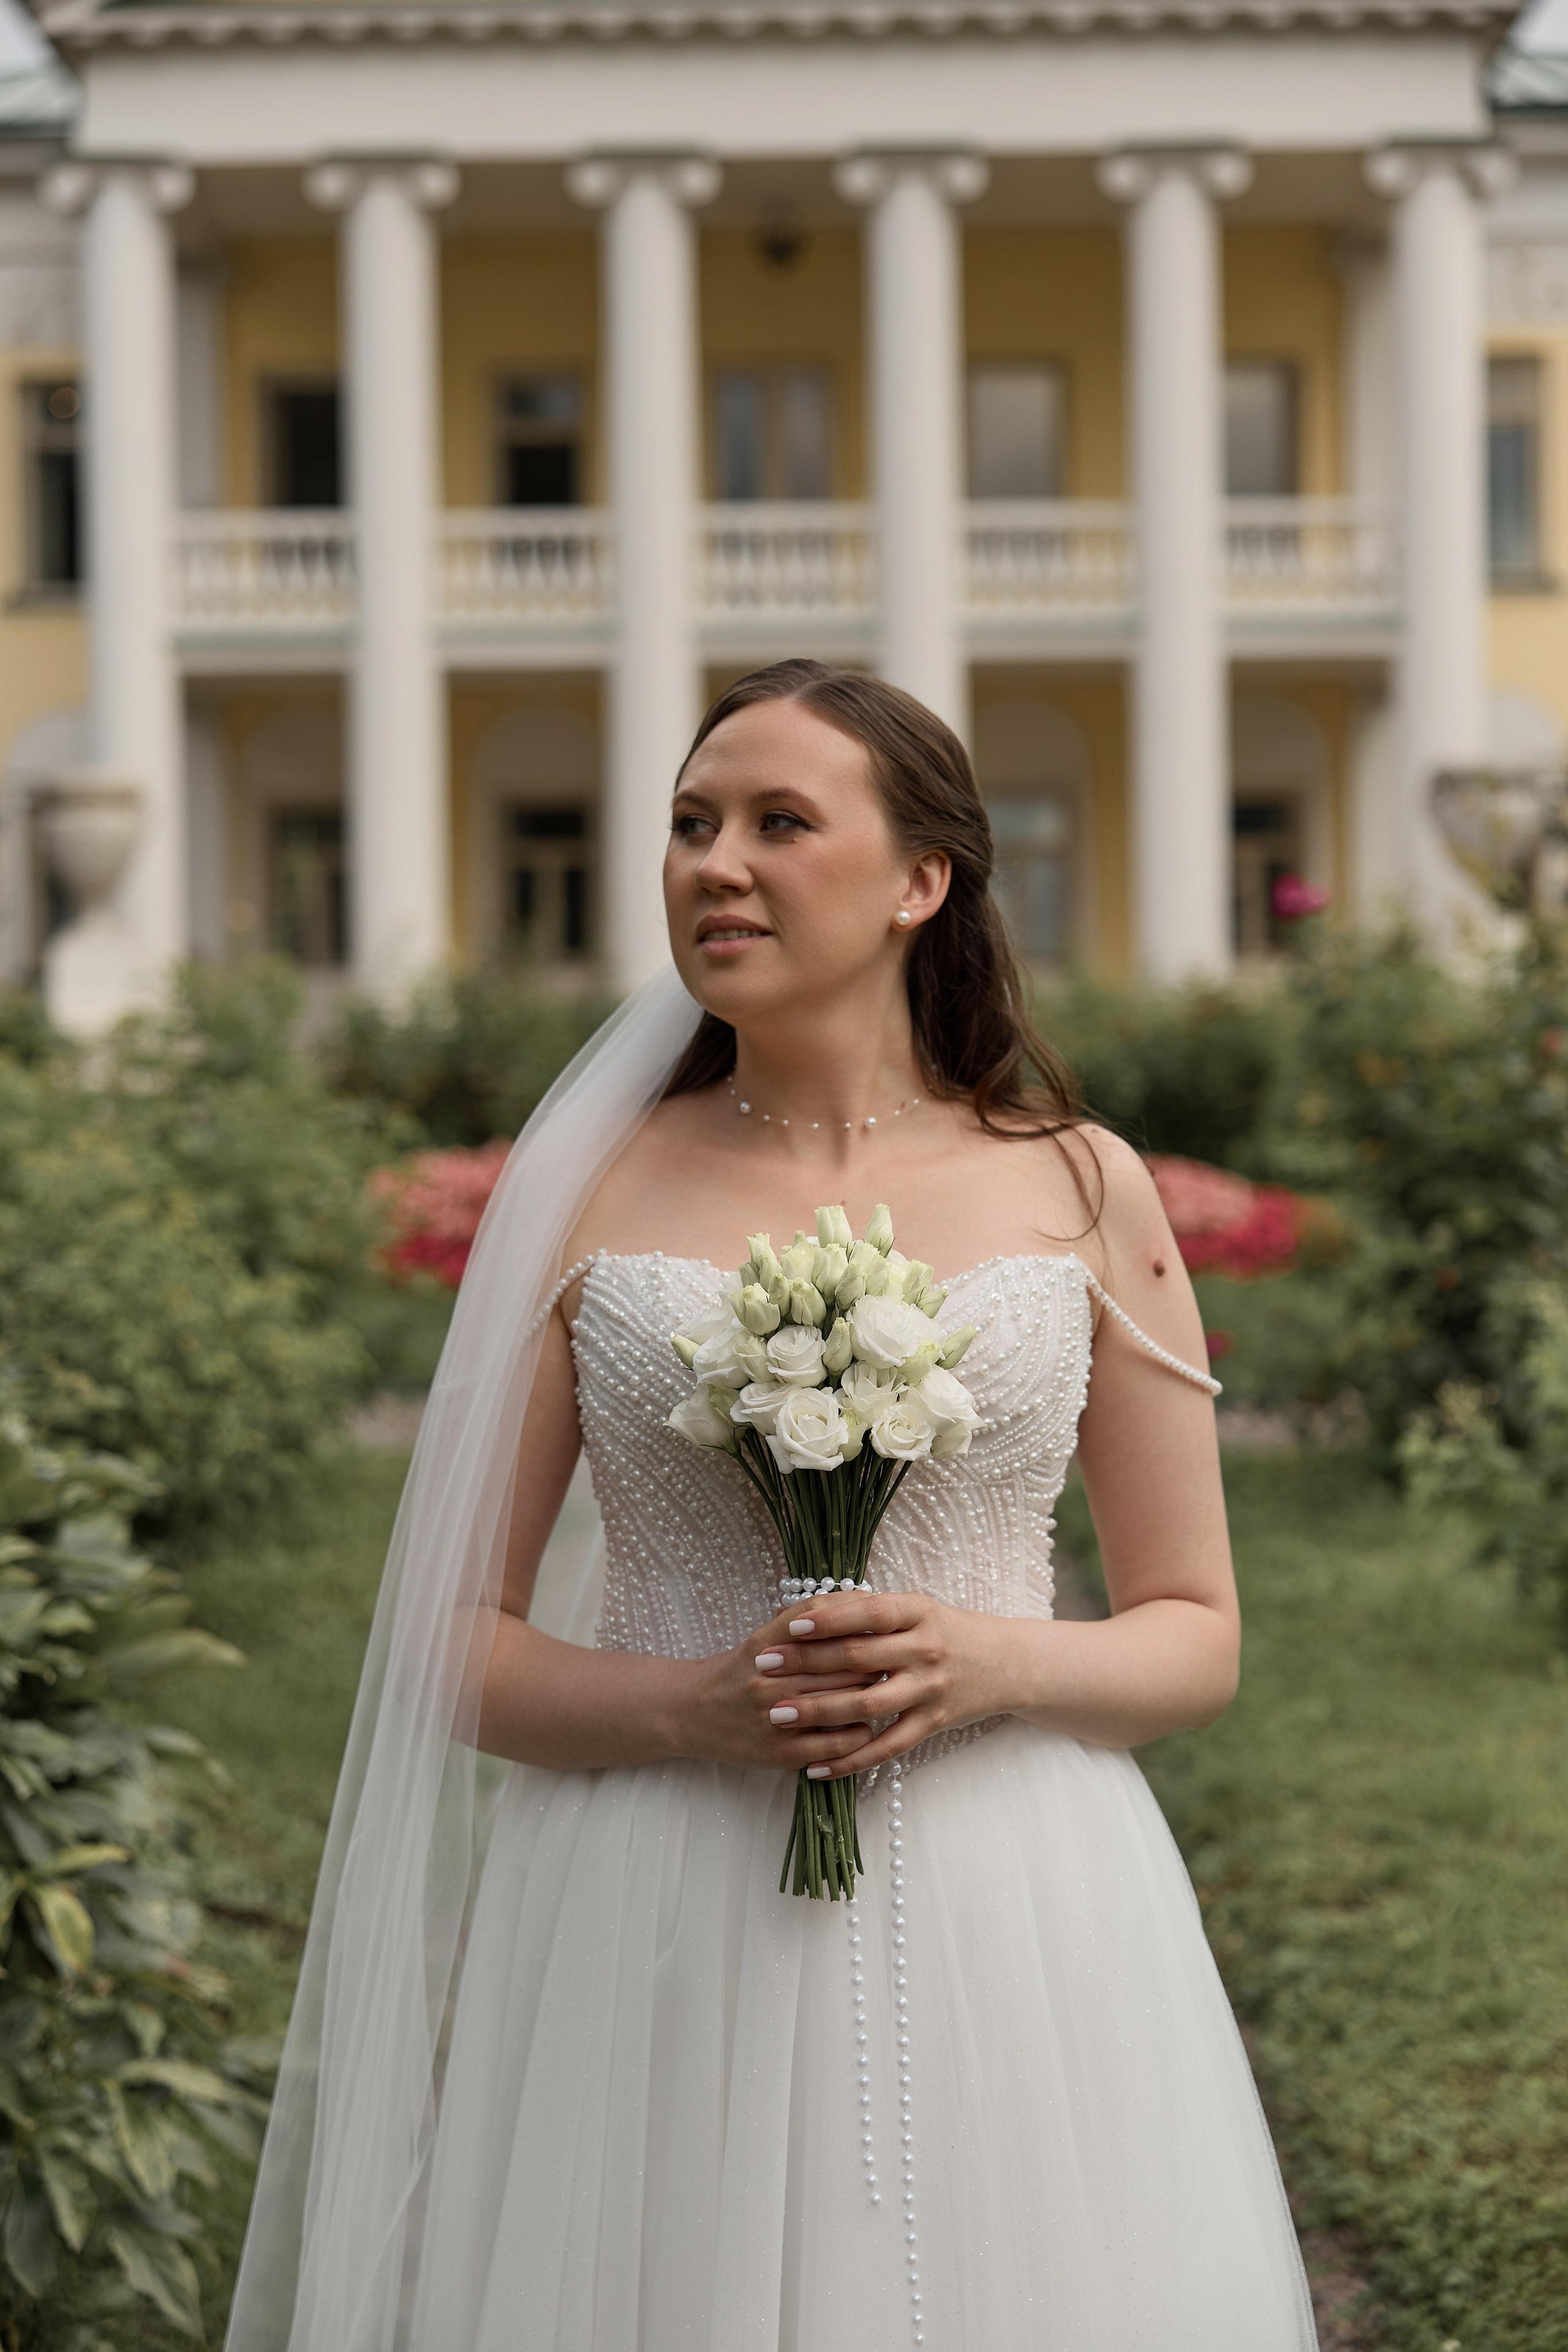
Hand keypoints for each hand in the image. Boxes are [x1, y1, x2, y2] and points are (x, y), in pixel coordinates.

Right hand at [676, 1604, 885, 1774]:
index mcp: (767, 1643)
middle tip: (890, 1661)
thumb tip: (863, 1599)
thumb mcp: (765, 1634)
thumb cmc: (740, 1670)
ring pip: (845, 1702)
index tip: (881, 1628)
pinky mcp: (781, 1753)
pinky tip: (862, 1726)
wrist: (691, 1713)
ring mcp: (775, 1718)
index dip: (862, 1624)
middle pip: (844, 1664)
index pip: (827, 1624)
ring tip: (882, 1691)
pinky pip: (837, 1744)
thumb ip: (810, 1616)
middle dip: (874, 1661)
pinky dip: (858, 1734)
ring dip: (872, 1697)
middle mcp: (769, 1679)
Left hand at [750, 1588, 1027, 1778]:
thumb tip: (801, 1610)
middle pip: (859, 1657)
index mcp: (919, 1612)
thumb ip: (865, 1610)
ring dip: (818, 1711)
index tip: (788, 1624)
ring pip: (867, 1705)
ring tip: (777, 1714)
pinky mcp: (933, 1724)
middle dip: (806, 1662)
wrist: (1007, 1663)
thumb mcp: (915, 1610)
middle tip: (763, 1666)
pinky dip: (850, 1760)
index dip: (827, 1618)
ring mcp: (930, 1689)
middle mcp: (926, 1649)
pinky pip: (887, 1747)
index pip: (868, 1612)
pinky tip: (816, 1767)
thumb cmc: (947, 1630)